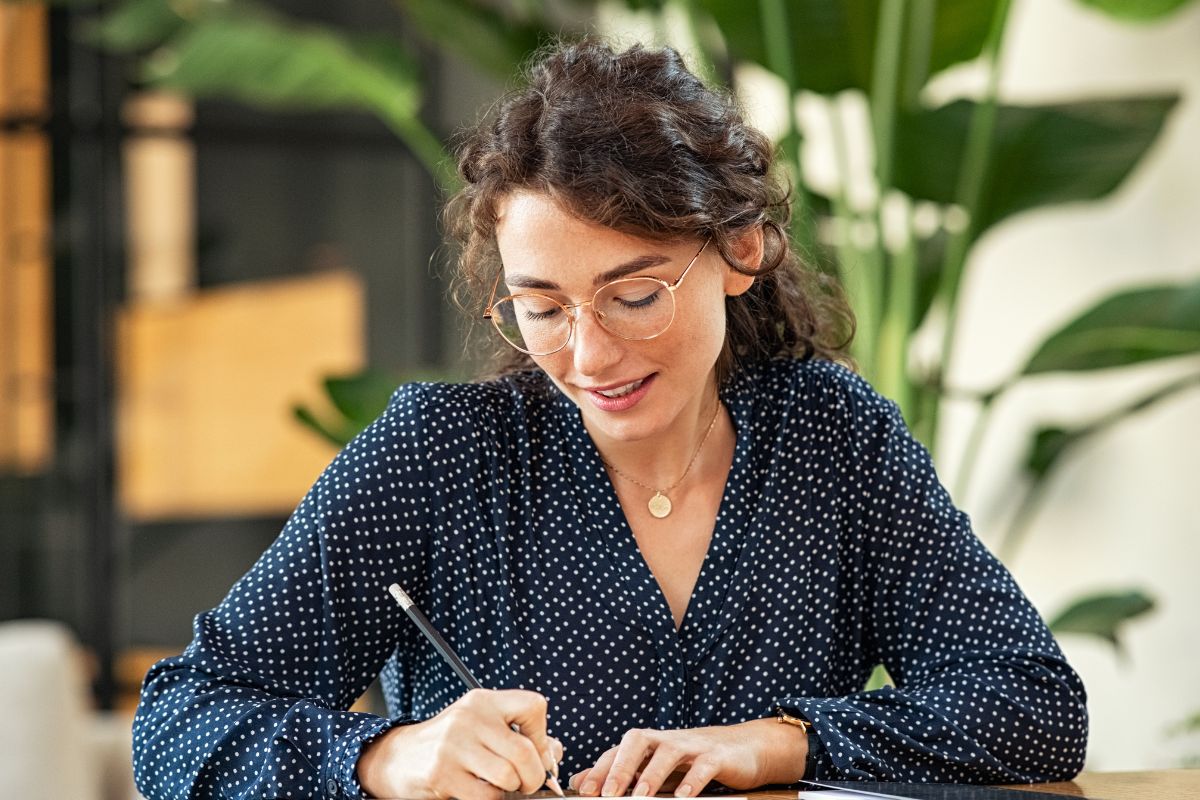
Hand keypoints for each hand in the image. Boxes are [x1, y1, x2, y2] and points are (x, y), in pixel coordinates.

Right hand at [356, 688, 563, 799]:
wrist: (399, 756)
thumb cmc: (450, 743)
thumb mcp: (483, 728)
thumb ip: (521, 736)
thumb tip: (555, 754)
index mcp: (484, 701)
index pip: (534, 706)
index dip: (543, 736)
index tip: (537, 751)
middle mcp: (470, 717)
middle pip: (525, 751)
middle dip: (534, 776)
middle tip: (527, 784)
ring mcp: (454, 745)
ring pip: (508, 776)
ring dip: (511, 790)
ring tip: (499, 786)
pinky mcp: (442, 774)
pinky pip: (485, 796)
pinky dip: (489, 799)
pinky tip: (478, 791)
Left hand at [568, 718, 806, 797]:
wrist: (743, 748)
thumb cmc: (693, 760)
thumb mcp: (655, 767)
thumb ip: (621, 773)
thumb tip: (579, 781)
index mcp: (650, 743)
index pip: (619, 750)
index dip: (600, 768)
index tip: (584, 792)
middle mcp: (668, 739)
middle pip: (638, 740)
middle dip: (621, 766)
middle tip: (608, 793)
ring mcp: (693, 745)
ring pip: (669, 751)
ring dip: (652, 774)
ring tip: (640, 797)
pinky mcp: (717, 756)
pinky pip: (703, 765)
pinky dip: (692, 781)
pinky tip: (683, 797)